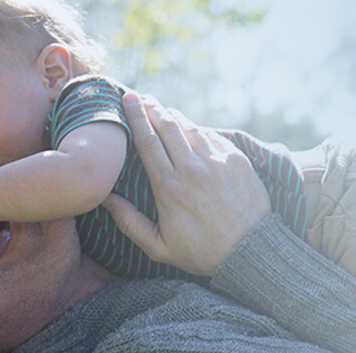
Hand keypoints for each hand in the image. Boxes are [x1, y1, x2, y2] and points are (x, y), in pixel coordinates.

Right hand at [102, 93, 270, 275]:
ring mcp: (217, 162)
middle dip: (151, 108)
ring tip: (162, 109)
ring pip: (190, 127)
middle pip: (167, 126)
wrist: (250, 253)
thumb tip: (105, 199)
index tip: (128, 99)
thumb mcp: (158, 246)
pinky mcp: (237, 161)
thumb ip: (129, 222)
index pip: (148, 142)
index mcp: (169, 187)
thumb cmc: (202, 252)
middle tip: (140, 97)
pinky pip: (213, 136)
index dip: (136, 117)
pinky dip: (197, 129)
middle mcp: (192, 169)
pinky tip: (190, 128)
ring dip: (173, 115)